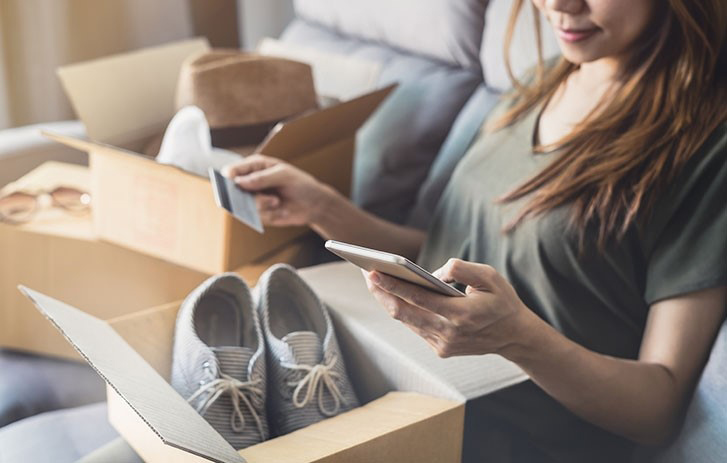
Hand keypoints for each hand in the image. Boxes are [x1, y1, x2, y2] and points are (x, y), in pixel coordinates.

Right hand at [222, 154, 333, 226]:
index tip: (232, 181)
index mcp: (255, 166)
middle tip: (265, 197)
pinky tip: (280, 210)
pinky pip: (255, 217)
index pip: (233, 169)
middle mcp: (250, 182)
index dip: (229, 175)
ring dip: (262, 205)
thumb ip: (262, 177)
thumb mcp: (284, 175)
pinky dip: (269, 215)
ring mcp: (253, 198)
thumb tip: (239, 181)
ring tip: (277, 202)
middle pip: (233, 190)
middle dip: (248, 196)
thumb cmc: (300, 184)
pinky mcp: (258, 213)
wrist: (313, 205)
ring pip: (244, 205)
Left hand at [363, 258, 535, 357]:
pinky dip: (403, 311)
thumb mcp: (490, 276)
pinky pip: (415, 327)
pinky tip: (392, 296)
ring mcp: (443, 344)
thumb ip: (462, 269)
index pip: (418, 298)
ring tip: (374, 282)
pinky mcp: (440, 349)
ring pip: (406, 321)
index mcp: (461, 314)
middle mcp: (449, 333)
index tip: (373, 272)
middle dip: (382, 293)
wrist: (515, 336)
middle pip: (403, 313)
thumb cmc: (502, 301)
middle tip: (366, 273)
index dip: (393, 285)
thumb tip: (433, 272)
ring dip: (388, 302)